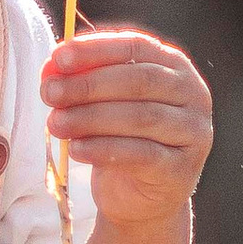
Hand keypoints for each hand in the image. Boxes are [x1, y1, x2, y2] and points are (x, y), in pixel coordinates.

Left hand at [38, 27, 211, 235]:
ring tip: (55, 124)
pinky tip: (76, 150)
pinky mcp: (181, 168)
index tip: (58, 58)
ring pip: (140, 118)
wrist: (141, 197)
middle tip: (49, 93)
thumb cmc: (122, 138)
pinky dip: (104, 150)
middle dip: (88, 85)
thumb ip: (84, 82)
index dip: (96, 50)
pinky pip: (141, 154)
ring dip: (91, 118)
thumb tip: (51, 69)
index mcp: (174, 66)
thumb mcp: (105, 104)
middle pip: (139, 81)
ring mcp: (192, 132)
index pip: (137, 46)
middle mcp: (193, 94)